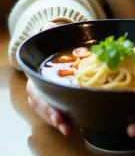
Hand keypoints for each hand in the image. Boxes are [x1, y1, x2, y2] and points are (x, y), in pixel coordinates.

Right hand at [26, 20, 71, 135]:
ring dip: (60, 122)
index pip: (38, 93)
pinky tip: (77, 124)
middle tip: (66, 126)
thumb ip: (50, 31)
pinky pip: (60, 111)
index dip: (46, 105)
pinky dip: (67, 118)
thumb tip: (48, 26)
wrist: (56, 45)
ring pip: (50, 113)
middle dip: (54, 118)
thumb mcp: (52, 35)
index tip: (57, 114)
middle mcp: (39, 89)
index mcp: (36, 75)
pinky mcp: (59, 98)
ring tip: (71, 129)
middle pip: (44, 108)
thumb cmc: (53, 42)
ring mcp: (48, 96)